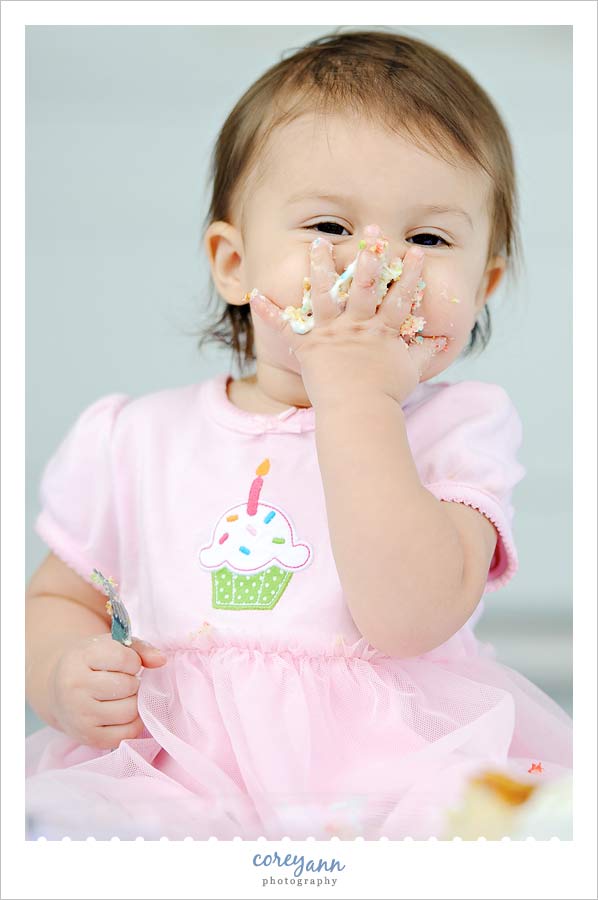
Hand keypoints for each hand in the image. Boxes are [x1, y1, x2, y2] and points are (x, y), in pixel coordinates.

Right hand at [49, 634, 166, 749]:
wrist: (57, 690)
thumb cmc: (91, 664)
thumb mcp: (110, 646)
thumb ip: (139, 648)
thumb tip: (161, 660)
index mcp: (78, 659)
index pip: (123, 658)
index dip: (134, 660)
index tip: (127, 663)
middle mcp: (74, 688)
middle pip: (128, 687)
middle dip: (134, 682)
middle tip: (124, 681)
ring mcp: (79, 716)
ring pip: (129, 711)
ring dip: (134, 702)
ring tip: (123, 696)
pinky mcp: (88, 738)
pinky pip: (127, 733)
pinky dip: (133, 722)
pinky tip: (123, 711)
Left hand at [248, 224, 447, 407]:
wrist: (358, 412)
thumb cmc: (386, 394)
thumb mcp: (411, 371)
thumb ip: (426, 352)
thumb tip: (445, 340)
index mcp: (382, 331)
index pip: (400, 297)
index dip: (409, 275)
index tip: (416, 252)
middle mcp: (356, 326)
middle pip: (362, 286)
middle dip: (368, 256)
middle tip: (372, 230)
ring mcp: (330, 334)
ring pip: (324, 294)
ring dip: (321, 267)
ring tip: (319, 243)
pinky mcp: (308, 347)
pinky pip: (285, 328)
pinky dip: (269, 312)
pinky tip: (256, 294)